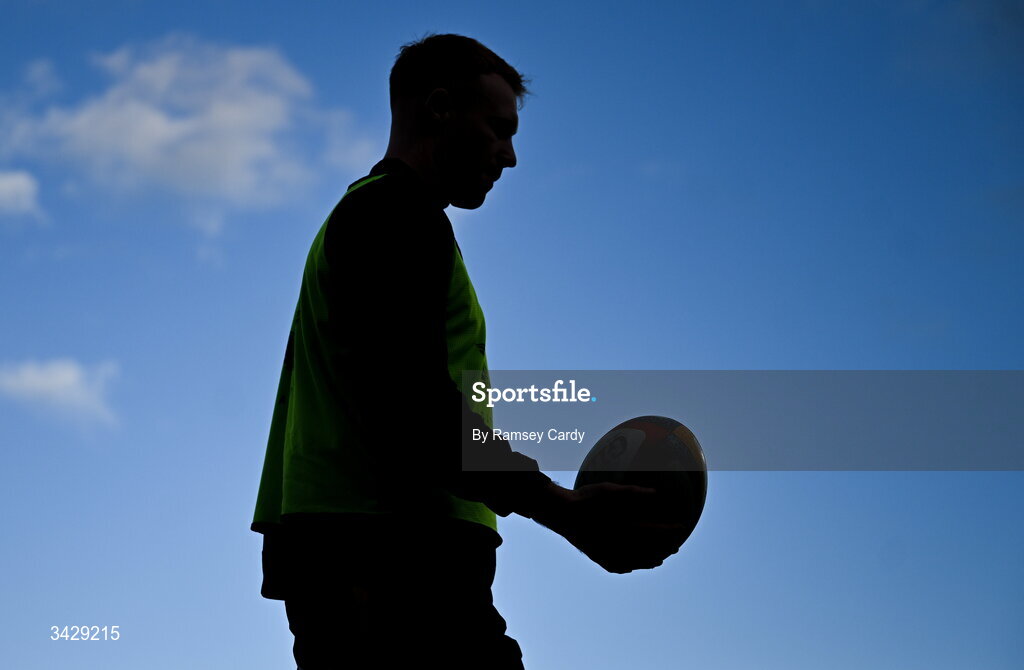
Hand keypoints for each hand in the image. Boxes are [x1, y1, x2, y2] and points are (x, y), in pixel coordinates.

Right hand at [527, 481, 689, 573]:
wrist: (561, 513)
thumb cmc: (585, 498)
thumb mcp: (609, 489)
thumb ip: (633, 492)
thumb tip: (656, 493)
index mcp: (625, 526)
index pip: (655, 531)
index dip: (671, 530)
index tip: (683, 528)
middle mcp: (619, 542)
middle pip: (649, 550)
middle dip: (665, 548)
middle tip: (676, 547)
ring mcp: (608, 553)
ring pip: (636, 562)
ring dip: (651, 561)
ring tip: (661, 559)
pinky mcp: (598, 558)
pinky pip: (619, 567)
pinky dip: (630, 567)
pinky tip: (635, 566)